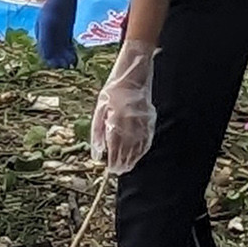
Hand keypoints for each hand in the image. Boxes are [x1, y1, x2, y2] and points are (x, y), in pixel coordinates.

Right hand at [36, 0, 79, 68]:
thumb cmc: (54, 8)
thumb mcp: (48, 24)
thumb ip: (45, 40)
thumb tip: (45, 56)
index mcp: (40, 34)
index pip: (43, 51)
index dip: (49, 60)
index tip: (56, 66)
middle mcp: (48, 36)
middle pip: (53, 53)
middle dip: (58, 60)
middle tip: (66, 66)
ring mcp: (58, 34)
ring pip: (61, 51)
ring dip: (65, 58)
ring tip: (72, 63)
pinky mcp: (66, 32)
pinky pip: (67, 46)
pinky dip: (70, 53)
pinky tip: (75, 58)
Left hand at [90, 40, 157, 174]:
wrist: (133, 75)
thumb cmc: (113, 91)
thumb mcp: (100, 109)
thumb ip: (97, 132)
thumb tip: (97, 153)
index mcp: (116, 121)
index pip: (115, 148)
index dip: (113, 161)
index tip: (110, 169)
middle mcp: (131, 124)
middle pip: (127, 151)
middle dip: (122, 163)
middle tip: (117, 171)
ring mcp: (143, 123)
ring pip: (138, 148)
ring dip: (132, 160)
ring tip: (126, 167)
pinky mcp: (150, 120)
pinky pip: (147, 140)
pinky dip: (142, 150)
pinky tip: (137, 156)